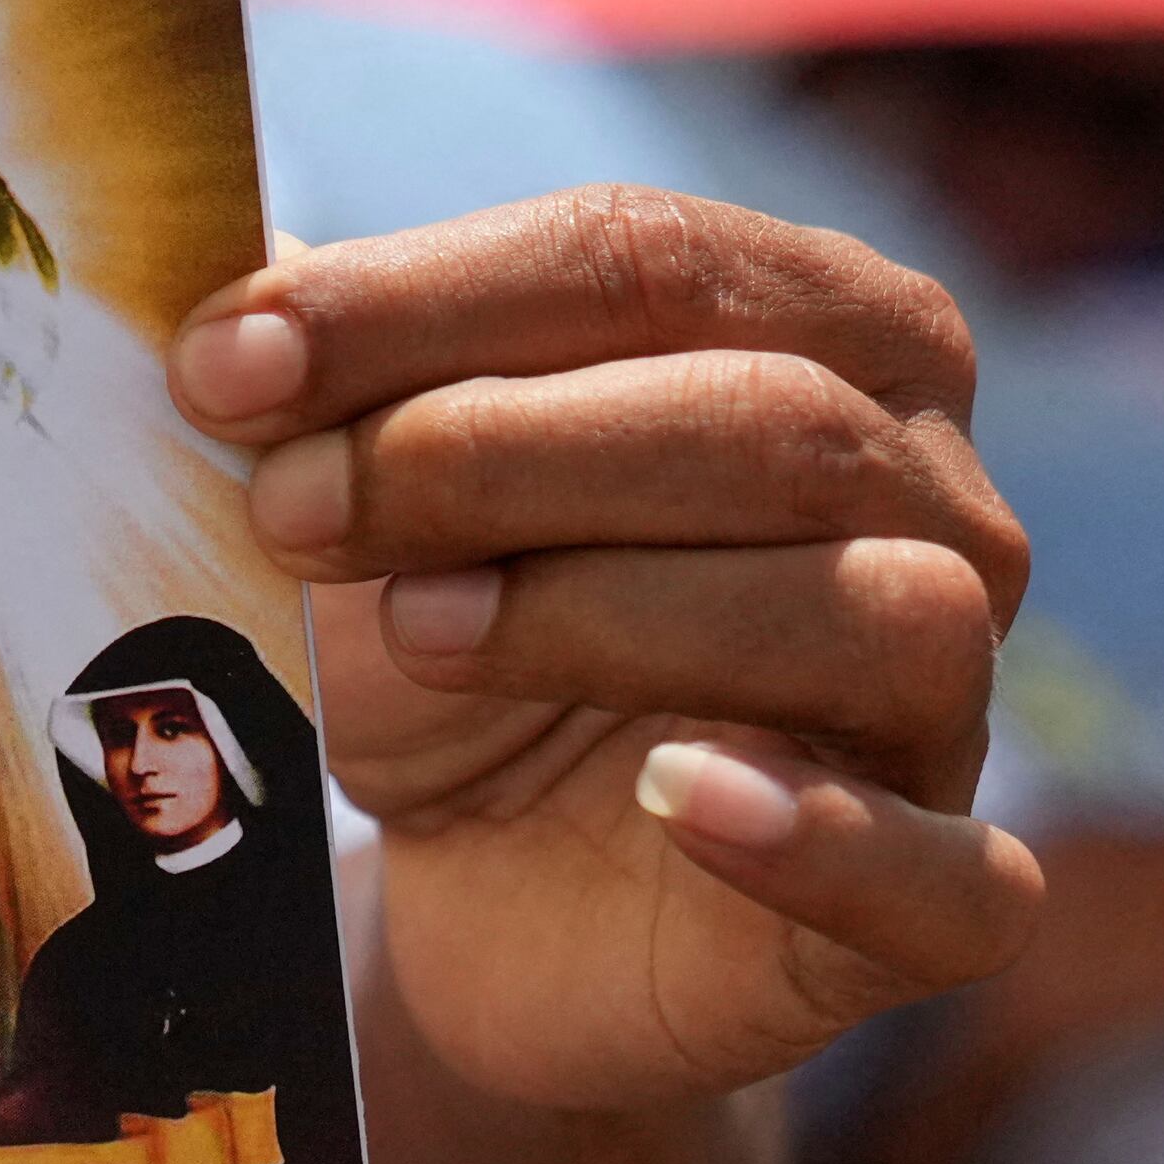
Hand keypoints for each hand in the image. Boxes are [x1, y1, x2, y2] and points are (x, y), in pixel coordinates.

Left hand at [172, 190, 1042, 1109]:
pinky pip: (946, 874)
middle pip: (761, 419)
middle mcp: (934, 494)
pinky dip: (816, 832)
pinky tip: (680, 799)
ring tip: (424, 630)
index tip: (221, 363)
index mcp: (827, 327)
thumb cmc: (452, 645)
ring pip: (867, 610)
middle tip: (286, 508)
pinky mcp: (935, 904)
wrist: (487, 900)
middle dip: (490, 449)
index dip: (419, 303)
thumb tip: (210, 263)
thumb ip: (320, 365)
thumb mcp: (368, 488)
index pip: (642, 259)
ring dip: (615, 607)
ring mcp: (953, 700)